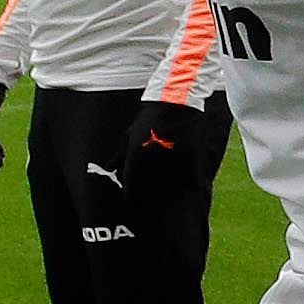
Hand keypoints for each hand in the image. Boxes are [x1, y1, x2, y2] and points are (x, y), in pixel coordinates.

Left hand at [124, 97, 210, 226]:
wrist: (176, 101)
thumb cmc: (149, 119)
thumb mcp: (129, 135)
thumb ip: (119, 156)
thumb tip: (109, 171)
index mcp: (136, 153)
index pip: (131, 184)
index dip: (131, 197)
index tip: (132, 202)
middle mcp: (154, 158)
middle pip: (150, 189)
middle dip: (148, 196)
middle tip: (149, 200)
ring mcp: (175, 158)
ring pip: (171, 187)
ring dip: (168, 193)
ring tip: (167, 192)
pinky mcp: (194, 157)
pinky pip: (191, 181)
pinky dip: (188, 186)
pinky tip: (187, 187)